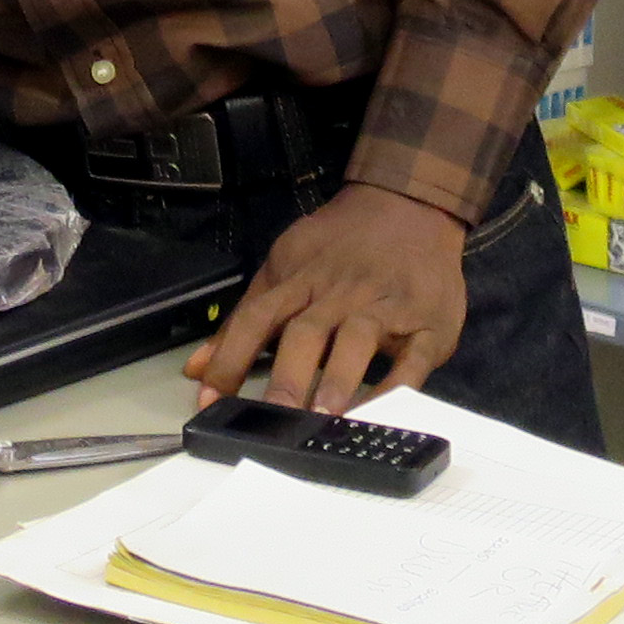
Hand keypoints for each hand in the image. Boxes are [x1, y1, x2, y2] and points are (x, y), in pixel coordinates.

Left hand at [184, 183, 468, 415]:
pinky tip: (380, 413)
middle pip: (306, 332)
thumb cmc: (341, 245)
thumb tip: (196, 369)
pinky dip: (396, 387)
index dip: (230, 357)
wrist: (409, 205)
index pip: (257, 318)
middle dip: (288, 376)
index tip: (209, 399)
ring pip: (358, 340)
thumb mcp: (285, 267)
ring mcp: (385, 307)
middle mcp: (338, 293)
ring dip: (339, 378)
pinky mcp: (427, 325)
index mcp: (299, 279)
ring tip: (323, 418)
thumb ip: (242, 321)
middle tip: (272, 417)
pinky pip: (413, 359)